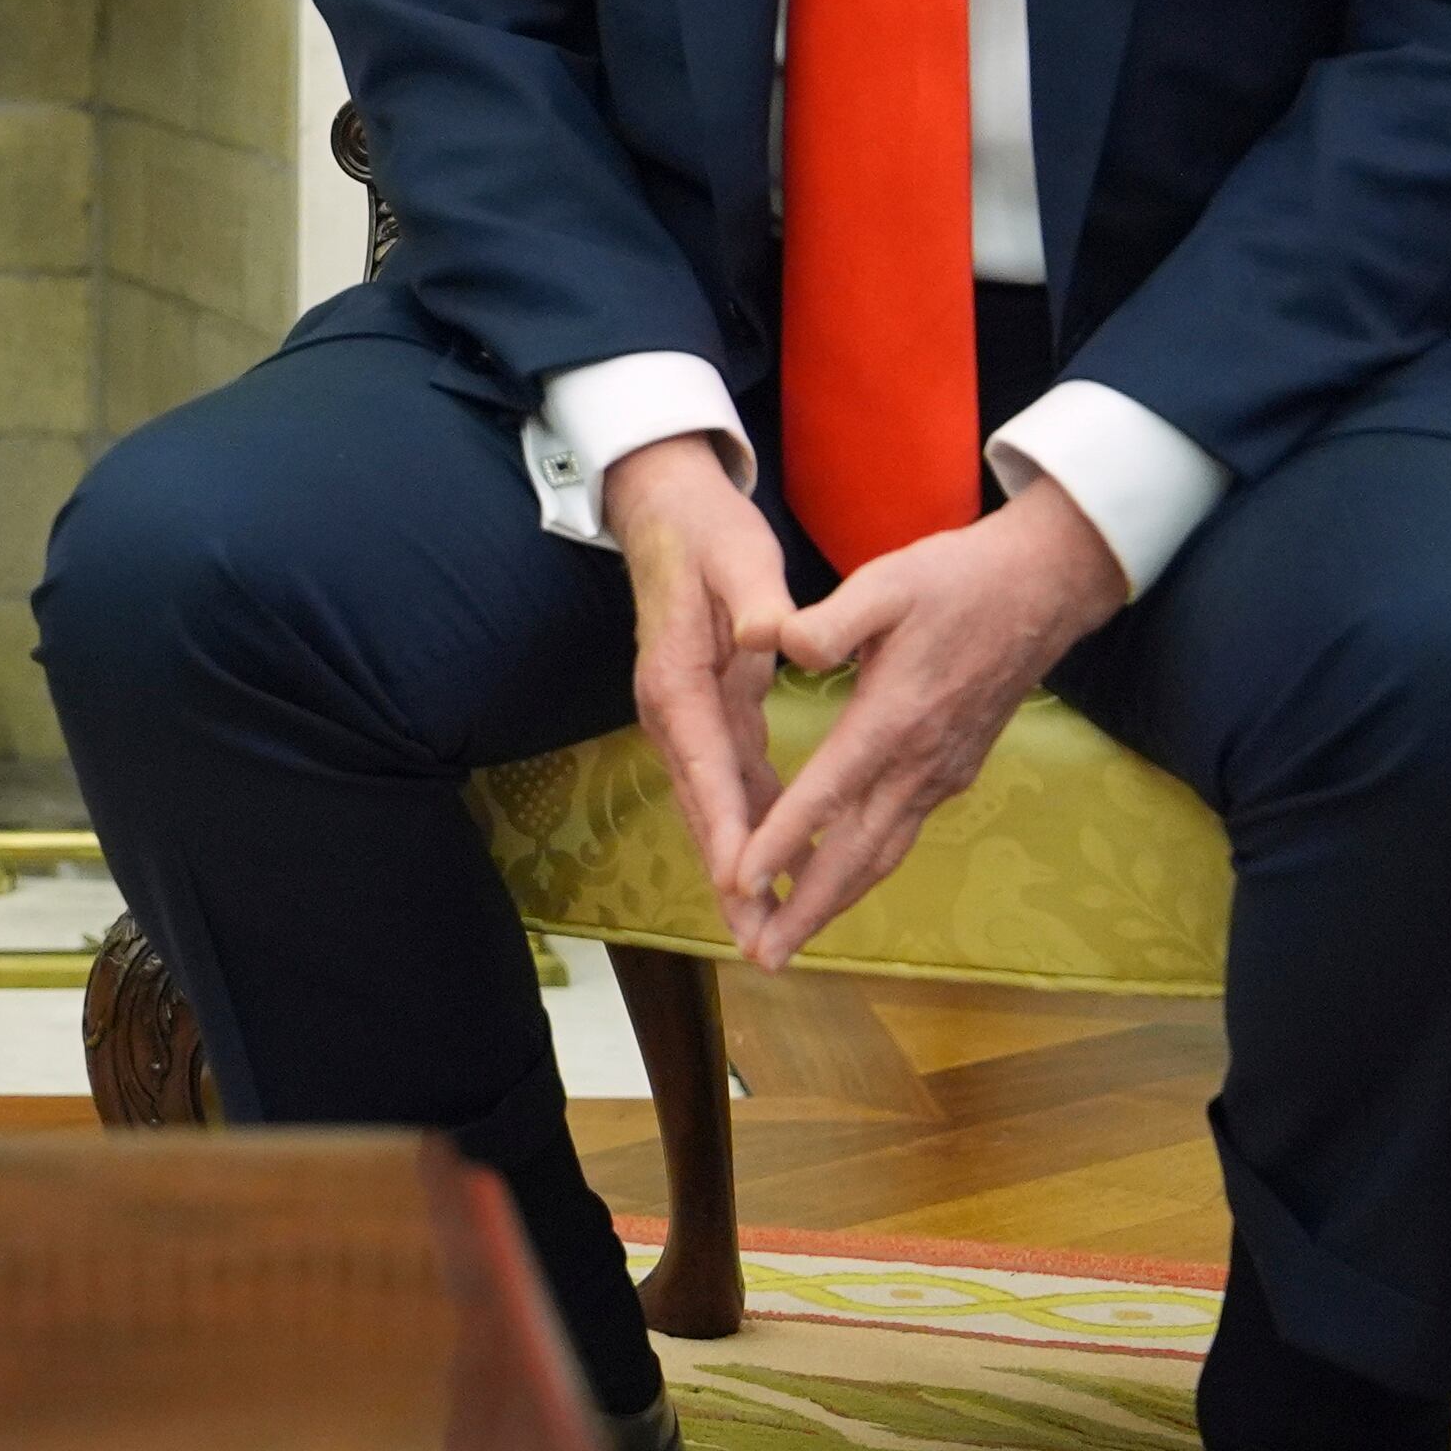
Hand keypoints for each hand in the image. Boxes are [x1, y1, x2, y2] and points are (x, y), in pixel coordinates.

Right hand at [607, 433, 794, 914]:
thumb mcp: (738, 556)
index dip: (727, 826)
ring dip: (740, 866)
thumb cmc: (707, 532)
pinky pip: (731, 785)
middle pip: (704, 806)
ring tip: (770, 927)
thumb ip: (755, 600)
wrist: (668, 512)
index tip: (745, 879)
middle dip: (730, 875)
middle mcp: (671, 711)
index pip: (705, 764)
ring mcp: (685, 718)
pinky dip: (753, 829)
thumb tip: (766, 637)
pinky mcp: (705, 715)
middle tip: (758, 938)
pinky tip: (782, 867)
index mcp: (677, 678)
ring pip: (715, 806)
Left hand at [722, 481, 1130, 971]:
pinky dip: (861, 871)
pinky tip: (833, 885)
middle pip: (857, 854)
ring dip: (834, 903)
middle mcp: (919, 762)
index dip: (781, 840)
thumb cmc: (957, 581)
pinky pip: (899, 837)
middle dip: (806, 909)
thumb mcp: (886, 583)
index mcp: (894, 718)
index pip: (828, 793)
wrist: (1042, 590)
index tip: (739, 884)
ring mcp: (940, 775)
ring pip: (882, 855)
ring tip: (788, 942)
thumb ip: (827, 620)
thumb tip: (773, 641)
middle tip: (760, 958)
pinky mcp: (950, 773)